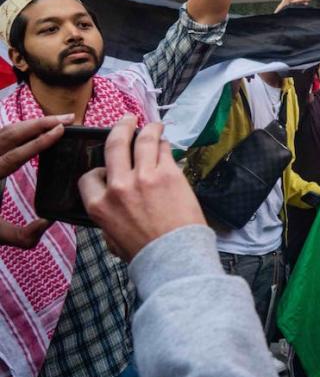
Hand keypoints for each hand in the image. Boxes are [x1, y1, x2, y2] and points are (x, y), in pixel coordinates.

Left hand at [0, 114, 70, 247]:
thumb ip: (24, 236)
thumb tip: (47, 221)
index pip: (16, 155)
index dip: (40, 141)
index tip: (62, 130)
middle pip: (10, 134)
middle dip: (40, 123)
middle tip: (68, 118)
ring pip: (3, 130)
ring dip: (31, 123)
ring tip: (55, 121)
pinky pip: (0, 135)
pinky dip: (18, 128)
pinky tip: (34, 129)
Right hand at [78, 118, 206, 262]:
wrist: (173, 256)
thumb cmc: (144, 252)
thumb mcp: (111, 239)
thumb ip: (107, 219)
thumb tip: (111, 207)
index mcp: (99, 205)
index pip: (89, 176)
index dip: (98, 170)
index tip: (109, 167)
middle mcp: (118, 186)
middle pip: (114, 145)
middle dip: (119, 128)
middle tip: (126, 120)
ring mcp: (144, 177)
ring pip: (143, 140)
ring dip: (147, 128)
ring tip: (152, 124)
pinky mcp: (169, 174)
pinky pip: (165, 150)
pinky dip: (165, 144)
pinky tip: (167, 143)